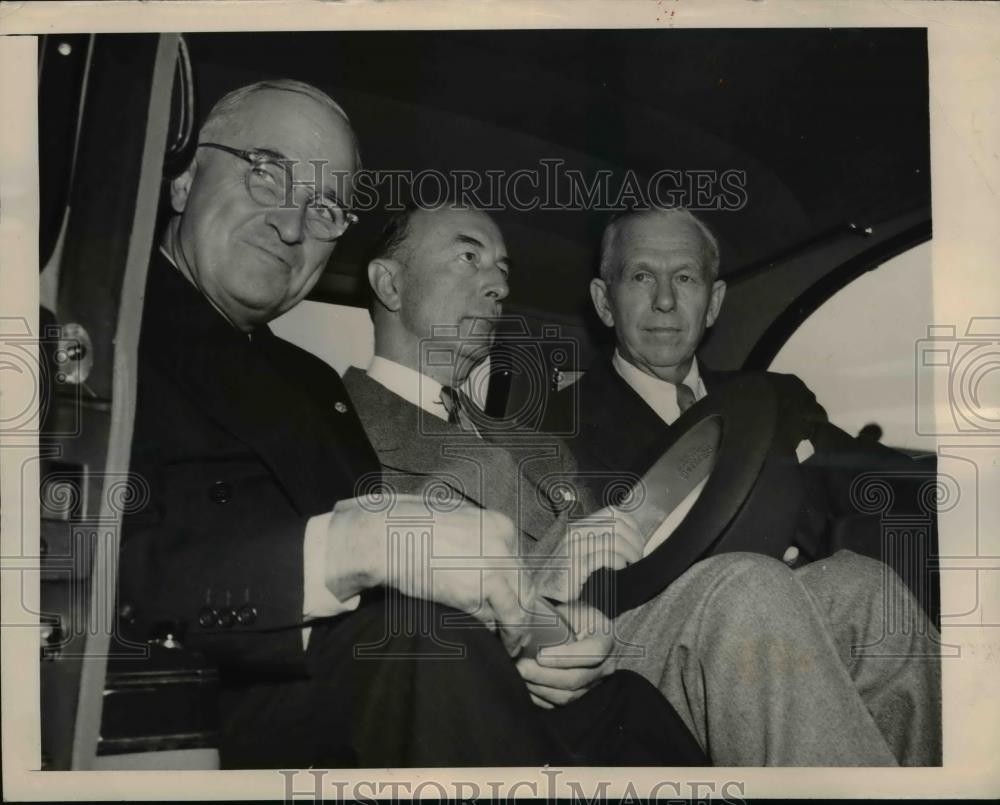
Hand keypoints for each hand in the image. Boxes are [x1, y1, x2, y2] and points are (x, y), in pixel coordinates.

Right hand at [324, 495, 533, 653]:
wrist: (389, 535)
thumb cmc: (414, 528)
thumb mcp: (457, 522)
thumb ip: (478, 541)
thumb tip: (484, 567)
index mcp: (501, 527)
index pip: (521, 566)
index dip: (518, 591)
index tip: (517, 606)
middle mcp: (504, 546)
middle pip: (525, 589)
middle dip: (524, 614)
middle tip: (520, 633)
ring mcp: (493, 568)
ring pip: (517, 609)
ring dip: (515, 631)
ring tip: (511, 645)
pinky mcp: (477, 591)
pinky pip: (495, 619)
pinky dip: (497, 634)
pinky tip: (494, 642)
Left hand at [516, 601, 614, 707]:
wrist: (584, 629)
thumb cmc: (575, 616)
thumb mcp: (571, 609)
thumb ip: (556, 616)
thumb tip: (528, 622)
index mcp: (606, 640)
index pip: (592, 653)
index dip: (565, 657)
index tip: (540, 655)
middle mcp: (606, 666)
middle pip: (576, 679)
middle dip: (544, 675)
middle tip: (521, 667)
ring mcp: (594, 684)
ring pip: (568, 695)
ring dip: (540, 687)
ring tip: (520, 676)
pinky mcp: (582, 695)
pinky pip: (561, 704)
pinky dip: (541, 698)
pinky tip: (526, 686)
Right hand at [533, 506, 644, 601]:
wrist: (546, 593)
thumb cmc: (569, 574)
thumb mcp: (583, 550)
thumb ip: (600, 540)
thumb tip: (631, 538)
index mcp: (579, 525)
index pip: (613, 512)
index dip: (632, 525)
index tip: (638, 542)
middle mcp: (575, 532)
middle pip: (617, 525)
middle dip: (635, 541)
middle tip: (638, 557)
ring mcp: (574, 548)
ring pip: (614, 541)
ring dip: (630, 553)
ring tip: (632, 564)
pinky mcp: (575, 566)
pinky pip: (605, 557)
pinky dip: (619, 562)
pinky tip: (620, 570)